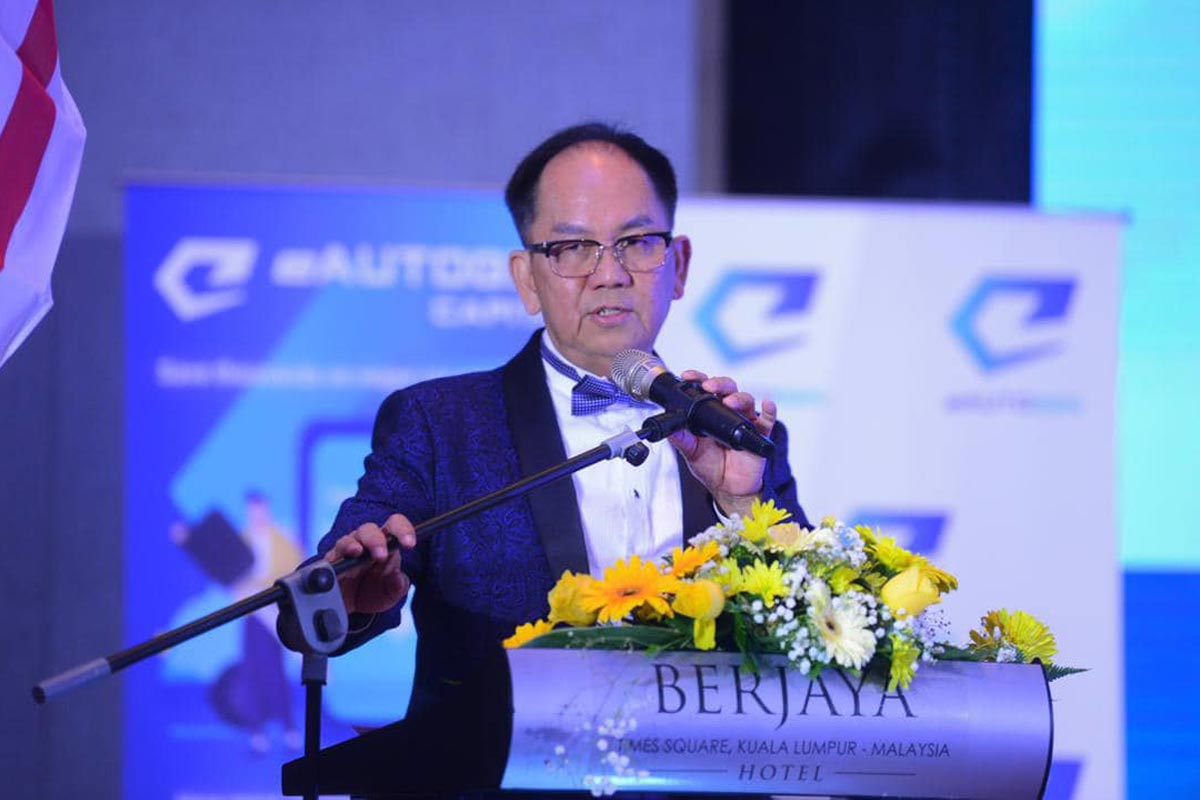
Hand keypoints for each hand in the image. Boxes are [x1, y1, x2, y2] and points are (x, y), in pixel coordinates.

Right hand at [323, 514, 415, 614]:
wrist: (350, 608)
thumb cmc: (373, 592)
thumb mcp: (390, 593)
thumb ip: (397, 586)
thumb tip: (398, 578)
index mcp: (385, 543)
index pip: (394, 525)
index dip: (403, 530)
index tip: (410, 544)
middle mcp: (364, 542)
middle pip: (369, 529)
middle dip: (376, 540)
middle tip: (381, 555)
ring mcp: (346, 550)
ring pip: (348, 539)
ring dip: (353, 544)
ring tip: (357, 552)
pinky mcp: (331, 562)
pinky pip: (331, 556)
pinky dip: (335, 558)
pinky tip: (339, 564)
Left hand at [667, 371, 774, 517]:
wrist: (728, 488)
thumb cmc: (711, 467)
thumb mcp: (692, 454)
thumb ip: (682, 440)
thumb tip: (670, 429)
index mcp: (709, 413)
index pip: (704, 389)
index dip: (697, 379)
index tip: (688, 376)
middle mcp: (727, 413)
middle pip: (727, 388)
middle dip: (719, 383)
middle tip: (709, 387)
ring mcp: (744, 421)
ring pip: (746, 400)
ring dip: (739, 398)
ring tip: (730, 403)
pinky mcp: (759, 434)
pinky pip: (768, 419)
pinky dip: (769, 411)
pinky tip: (767, 406)